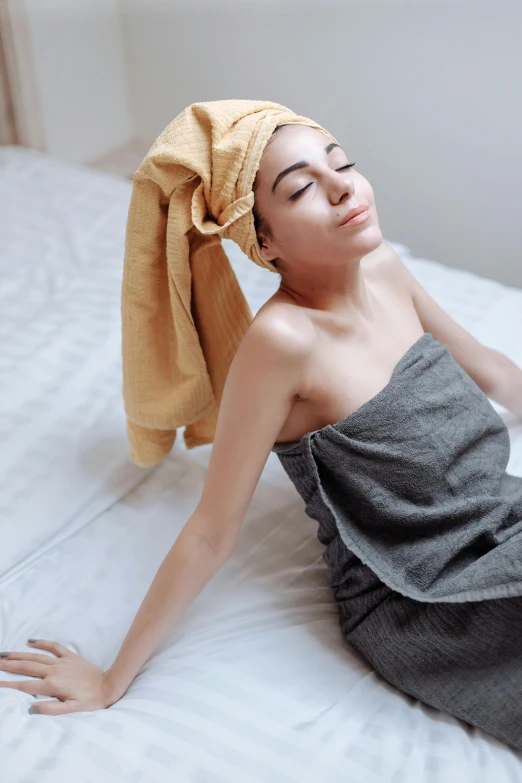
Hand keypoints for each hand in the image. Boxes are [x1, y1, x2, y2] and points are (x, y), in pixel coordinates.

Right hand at [0, 639, 116, 714]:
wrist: (108, 685)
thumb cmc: (90, 701)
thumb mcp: (71, 710)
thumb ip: (50, 710)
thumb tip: (30, 709)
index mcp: (52, 686)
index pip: (25, 685)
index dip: (8, 684)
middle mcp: (54, 671)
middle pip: (26, 667)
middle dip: (9, 665)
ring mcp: (62, 662)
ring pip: (36, 656)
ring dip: (19, 654)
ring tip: (5, 654)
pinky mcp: (70, 656)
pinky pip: (53, 647)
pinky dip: (42, 643)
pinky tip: (31, 641)